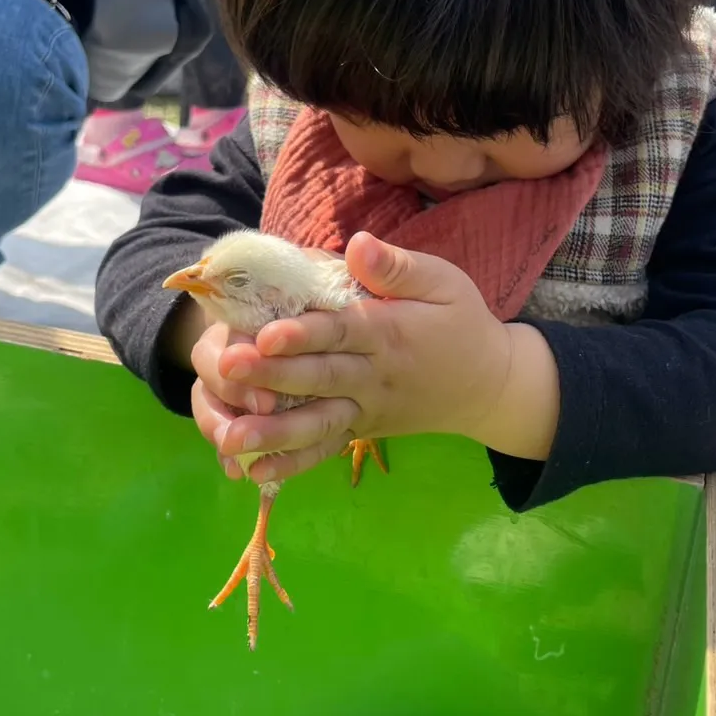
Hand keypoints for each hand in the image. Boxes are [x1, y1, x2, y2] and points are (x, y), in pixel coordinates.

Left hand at [207, 233, 560, 484]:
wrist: (490, 385)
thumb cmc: (461, 322)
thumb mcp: (444, 282)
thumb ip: (397, 267)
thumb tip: (357, 244)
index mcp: (390, 332)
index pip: (342, 332)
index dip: (304, 333)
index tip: (266, 333)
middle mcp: (374, 376)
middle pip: (319, 377)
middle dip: (271, 375)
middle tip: (225, 369)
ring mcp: (367, 409)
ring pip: (318, 422)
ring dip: (273, 432)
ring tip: (229, 438)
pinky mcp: (363, 431)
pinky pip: (326, 450)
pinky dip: (293, 463)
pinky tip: (254, 472)